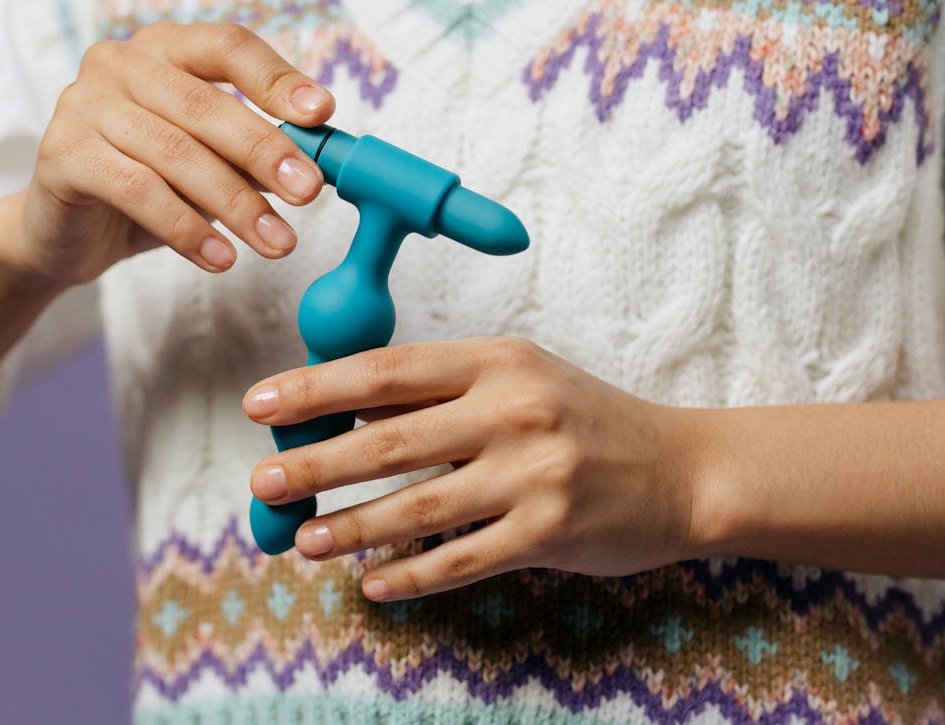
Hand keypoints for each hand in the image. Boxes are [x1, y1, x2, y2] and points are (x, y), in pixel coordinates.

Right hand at [0, 22, 335, 286]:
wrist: (65, 233)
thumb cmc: (150, 184)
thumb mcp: (210, 162)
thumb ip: (252, 152)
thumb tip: (316, 165)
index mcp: (164, 48)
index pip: (227, 45)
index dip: (276, 77)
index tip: (322, 113)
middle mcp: (120, 62)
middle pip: (205, 103)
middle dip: (264, 151)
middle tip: (308, 193)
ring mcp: (84, 103)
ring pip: (175, 152)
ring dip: (234, 202)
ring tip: (276, 243)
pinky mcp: (61, 153)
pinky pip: (137, 191)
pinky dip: (186, 229)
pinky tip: (221, 257)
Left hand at [243, 337, 706, 600]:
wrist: (684, 470)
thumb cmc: (587, 420)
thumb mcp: (521, 381)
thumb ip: (443, 394)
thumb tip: (347, 414)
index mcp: (498, 361)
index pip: (387, 371)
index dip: (316, 388)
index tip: (261, 405)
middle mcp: (514, 410)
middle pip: (390, 440)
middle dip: (317, 464)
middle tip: (263, 483)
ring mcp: (535, 474)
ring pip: (418, 507)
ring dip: (352, 528)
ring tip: (305, 539)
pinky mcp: (550, 533)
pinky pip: (460, 559)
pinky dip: (410, 576)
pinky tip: (373, 584)